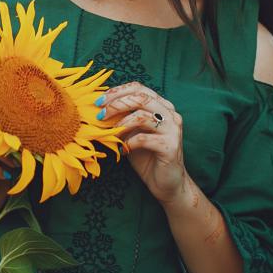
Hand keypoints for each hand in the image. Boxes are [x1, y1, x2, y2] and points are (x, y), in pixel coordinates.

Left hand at [98, 82, 191, 207]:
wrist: (167, 183)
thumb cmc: (147, 157)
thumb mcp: (131, 133)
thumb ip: (122, 119)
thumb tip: (100, 107)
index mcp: (162, 106)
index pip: (139, 88)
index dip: (117, 92)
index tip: (99, 101)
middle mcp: (170, 114)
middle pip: (141, 97)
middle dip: (116, 104)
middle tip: (100, 114)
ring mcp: (173, 129)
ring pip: (143, 116)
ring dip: (121, 124)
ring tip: (112, 133)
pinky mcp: (171, 146)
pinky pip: (145, 138)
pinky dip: (129, 142)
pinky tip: (124, 150)